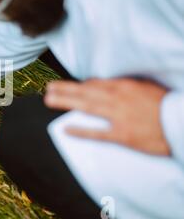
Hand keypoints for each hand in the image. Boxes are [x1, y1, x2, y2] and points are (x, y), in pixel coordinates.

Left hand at [44, 78, 169, 155]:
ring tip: (49, 100)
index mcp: (125, 86)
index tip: (68, 86)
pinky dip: (81, 131)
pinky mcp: (123, 135)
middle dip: (65, 89)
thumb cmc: (167, 105)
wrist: (182, 123)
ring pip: (86, 106)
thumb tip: (108, 84)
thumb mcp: (148, 87)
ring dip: (66, 102)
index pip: (96, 83)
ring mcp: (119, 117)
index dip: (80, 85)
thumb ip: (127, 85)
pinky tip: (65, 129)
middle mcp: (118, 98)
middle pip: (85, 91)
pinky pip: (98, 133)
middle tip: (47, 88)